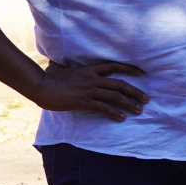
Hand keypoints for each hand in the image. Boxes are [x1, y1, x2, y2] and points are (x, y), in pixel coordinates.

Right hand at [31, 60, 148, 120]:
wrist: (39, 85)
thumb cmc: (48, 78)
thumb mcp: (62, 69)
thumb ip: (69, 69)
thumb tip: (63, 66)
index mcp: (88, 70)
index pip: (113, 66)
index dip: (129, 68)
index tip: (141, 73)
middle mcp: (92, 79)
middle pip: (119, 84)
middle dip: (135, 92)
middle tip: (146, 99)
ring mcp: (88, 90)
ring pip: (115, 97)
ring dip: (129, 104)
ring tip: (139, 111)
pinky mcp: (83, 101)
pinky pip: (102, 108)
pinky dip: (114, 113)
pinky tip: (121, 118)